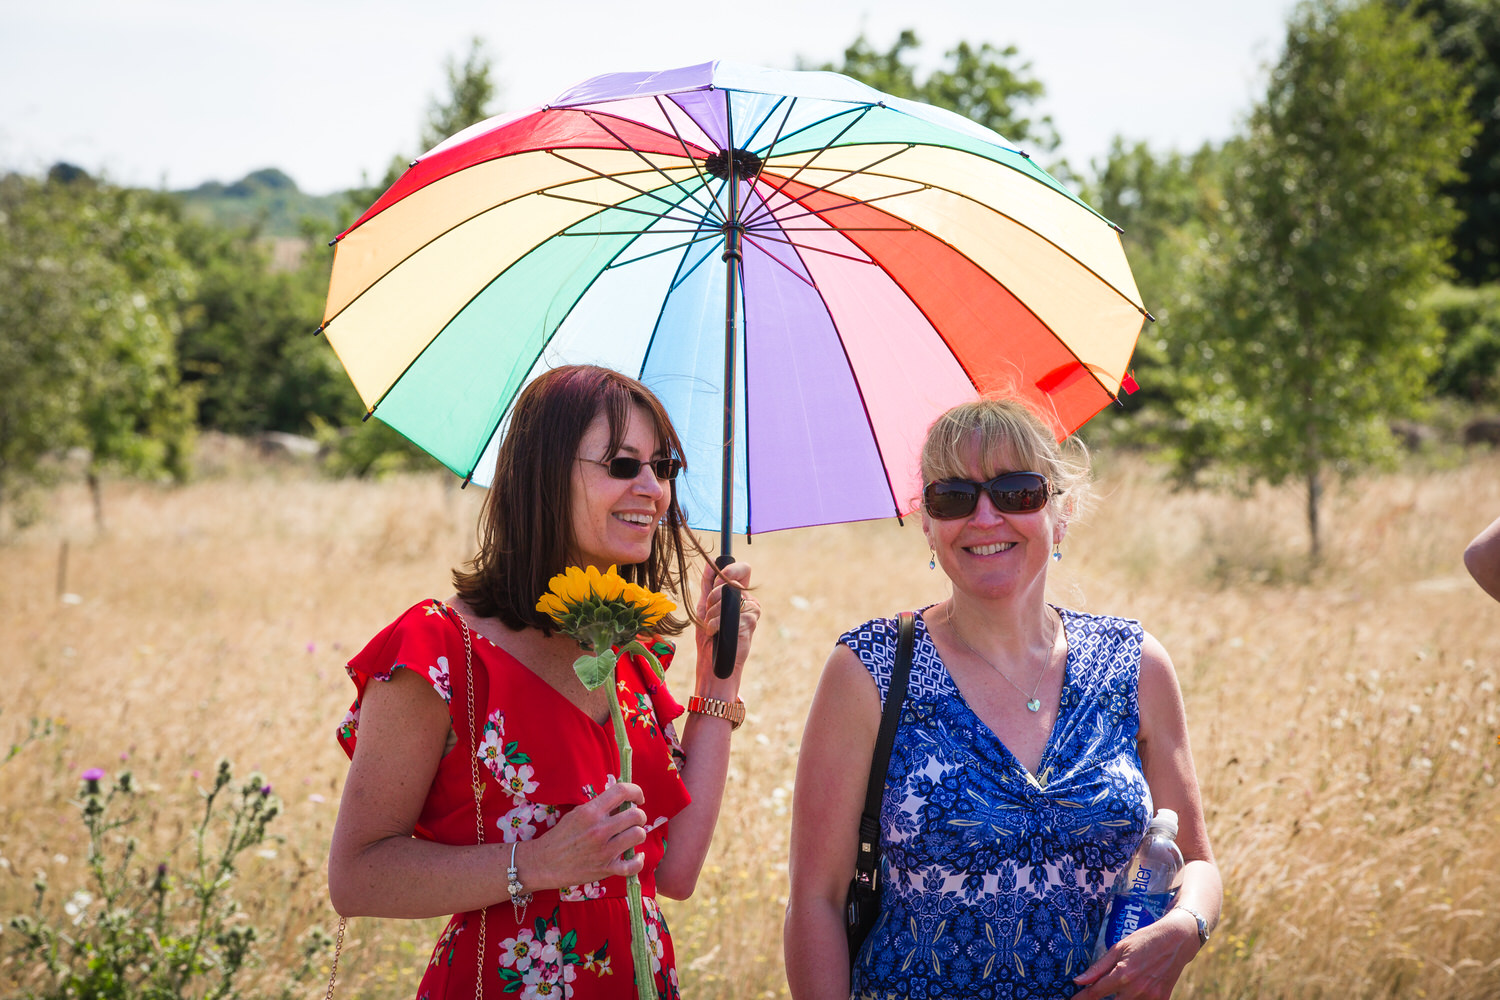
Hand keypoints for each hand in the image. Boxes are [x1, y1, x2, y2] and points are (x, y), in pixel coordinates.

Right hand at [526, 781, 647, 888]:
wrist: (543, 863)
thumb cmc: (560, 837)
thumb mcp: (576, 814)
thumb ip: (598, 807)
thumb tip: (622, 800)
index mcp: (591, 812)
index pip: (622, 791)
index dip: (636, 791)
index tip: (638, 798)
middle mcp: (599, 830)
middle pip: (636, 815)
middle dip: (639, 816)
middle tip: (633, 820)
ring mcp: (603, 851)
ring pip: (638, 835)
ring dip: (638, 834)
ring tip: (631, 836)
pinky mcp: (605, 870)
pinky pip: (633, 865)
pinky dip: (638, 860)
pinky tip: (636, 856)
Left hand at [694, 558, 758, 678]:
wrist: (712, 661)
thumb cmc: (709, 635)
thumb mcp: (704, 605)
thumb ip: (708, 583)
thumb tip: (711, 560)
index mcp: (739, 594)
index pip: (742, 569)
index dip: (730, 570)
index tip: (719, 578)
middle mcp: (749, 600)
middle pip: (730, 582)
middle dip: (713, 596)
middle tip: (709, 611)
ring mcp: (752, 611)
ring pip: (727, 598)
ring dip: (712, 614)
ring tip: (712, 627)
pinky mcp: (750, 622)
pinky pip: (728, 613)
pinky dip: (715, 624)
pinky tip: (716, 634)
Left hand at [1071, 908, 1199, 999]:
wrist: (1177, 941)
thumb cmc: (1145, 940)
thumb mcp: (1119, 948)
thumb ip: (1098, 967)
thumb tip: (1079, 980)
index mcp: (1123, 974)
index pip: (1095, 993)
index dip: (1081, 998)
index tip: (1072, 999)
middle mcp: (1136, 989)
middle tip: (1096, 993)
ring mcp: (1150, 997)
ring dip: (1119, 999)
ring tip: (1118, 988)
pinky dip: (1134, 999)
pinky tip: (1132, 991)